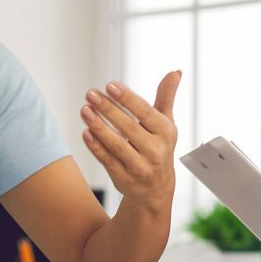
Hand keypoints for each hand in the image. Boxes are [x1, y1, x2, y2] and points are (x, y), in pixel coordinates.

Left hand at [81, 72, 180, 211]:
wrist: (155, 189)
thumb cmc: (158, 147)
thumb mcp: (166, 123)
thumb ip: (166, 97)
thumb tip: (176, 72)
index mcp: (166, 133)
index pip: (145, 112)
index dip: (127, 98)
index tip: (110, 85)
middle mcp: (155, 151)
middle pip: (128, 127)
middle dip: (108, 109)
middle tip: (91, 94)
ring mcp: (140, 167)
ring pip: (116, 144)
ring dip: (98, 126)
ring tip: (84, 109)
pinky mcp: (124, 178)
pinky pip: (107, 160)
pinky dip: (96, 146)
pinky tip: (86, 132)